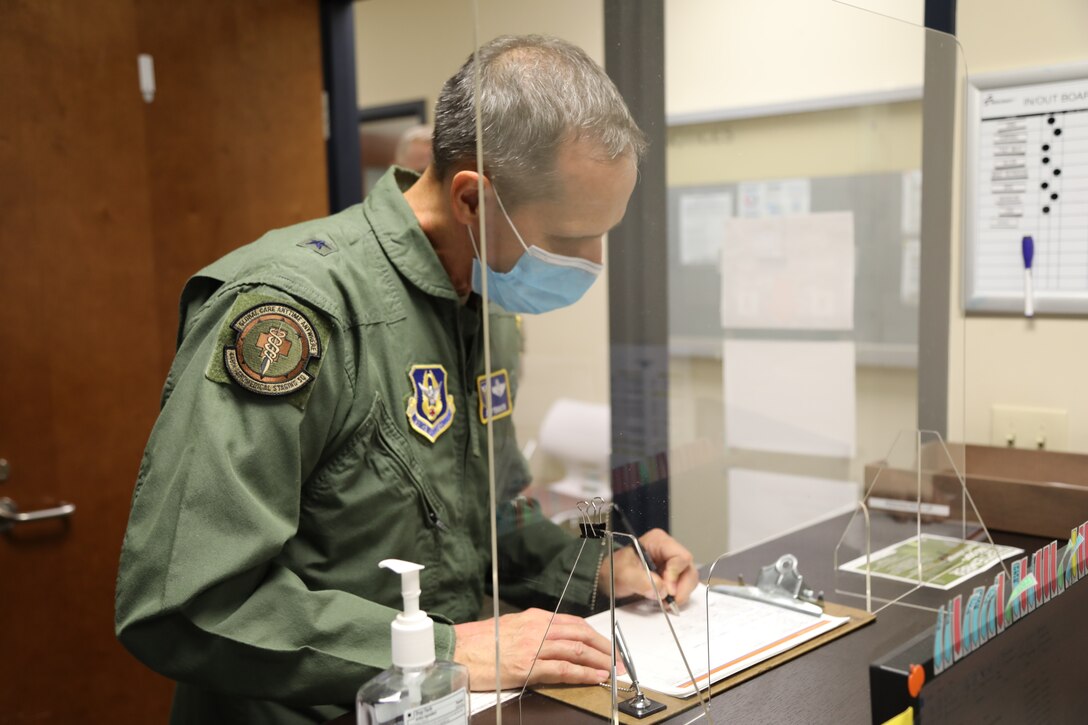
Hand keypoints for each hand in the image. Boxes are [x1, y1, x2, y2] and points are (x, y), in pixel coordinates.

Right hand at [453, 608, 623, 689]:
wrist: (456, 650)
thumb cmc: (478, 642)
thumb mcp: (510, 628)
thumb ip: (533, 632)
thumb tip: (553, 642)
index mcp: (534, 617)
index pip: (573, 623)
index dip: (595, 635)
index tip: (608, 646)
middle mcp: (537, 627)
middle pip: (580, 634)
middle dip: (604, 647)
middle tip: (619, 660)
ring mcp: (533, 646)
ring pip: (576, 650)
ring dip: (599, 660)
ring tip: (613, 670)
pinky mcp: (527, 666)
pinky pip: (562, 669)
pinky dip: (583, 673)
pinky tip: (595, 677)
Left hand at [598, 528, 698, 605]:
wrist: (609, 579)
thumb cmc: (615, 571)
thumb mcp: (625, 575)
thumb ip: (643, 581)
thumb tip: (663, 591)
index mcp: (658, 541)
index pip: (681, 557)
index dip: (676, 575)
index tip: (666, 590)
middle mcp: (669, 550)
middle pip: (688, 569)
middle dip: (681, 588)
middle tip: (668, 601)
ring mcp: (672, 563)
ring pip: (688, 579)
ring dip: (680, 594)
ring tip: (665, 603)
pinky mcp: (672, 575)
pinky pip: (683, 586)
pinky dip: (677, 596)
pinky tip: (665, 601)